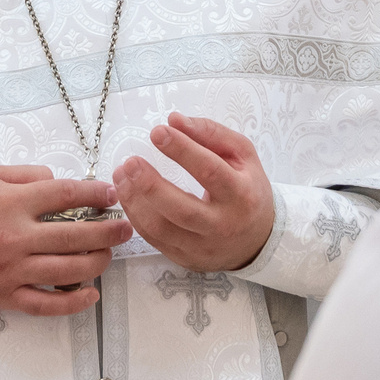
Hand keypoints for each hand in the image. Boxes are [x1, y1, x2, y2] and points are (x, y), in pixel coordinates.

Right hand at [0, 166, 131, 315]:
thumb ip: (28, 174)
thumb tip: (60, 180)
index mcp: (12, 202)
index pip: (66, 194)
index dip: (96, 194)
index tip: (111, 196)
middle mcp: (16, 236)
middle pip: (76, 234)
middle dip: (109, 231)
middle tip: (125, 227)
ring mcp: (12, 269)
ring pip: (68, 270)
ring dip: (97, 262)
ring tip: (108, 255)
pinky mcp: (6, 296)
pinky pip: (47, 304)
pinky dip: (73, 302)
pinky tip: (92, 294)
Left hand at [113, 114, 274, 273]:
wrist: (257, 240)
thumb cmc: (247, 189)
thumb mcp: (242, 155)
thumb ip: (211, 133)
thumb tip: (175, 120)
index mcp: (241, 194)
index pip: (209, 170)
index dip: (182, 150)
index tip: (157, 132)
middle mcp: (223, 224)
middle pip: (182, 209)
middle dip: (150, 185)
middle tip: (130, 163)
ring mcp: (203, 246)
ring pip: (162, 228)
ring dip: (135, 202)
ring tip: (122, 176)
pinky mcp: (186, 258)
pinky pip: (154, 240)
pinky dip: (136, 217)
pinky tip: (128, 196)